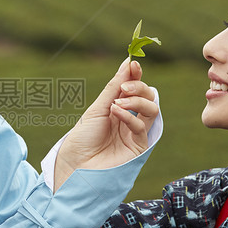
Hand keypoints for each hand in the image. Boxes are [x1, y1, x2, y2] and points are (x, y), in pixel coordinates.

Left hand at [54, 59, 158, 189]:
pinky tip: (116, 113)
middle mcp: (129, 119)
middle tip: (125, 87)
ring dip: (137, 101)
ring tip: (118, 103)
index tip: (134, 64)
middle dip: (139, 86)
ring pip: (152, 109)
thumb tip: (128, 63)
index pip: (135, 88)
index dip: (136, 75)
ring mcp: (135, 133)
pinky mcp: (138, 147)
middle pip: (148, 96)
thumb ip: (115, 87)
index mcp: (119, 108)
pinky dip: (130, 116)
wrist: (75, 165)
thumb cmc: (82, 138)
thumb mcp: (97, 108)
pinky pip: (142, 127)